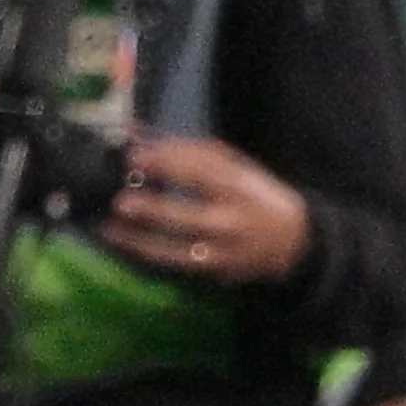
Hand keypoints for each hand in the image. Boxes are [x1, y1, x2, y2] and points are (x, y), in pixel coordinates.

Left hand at [100, 132, 310, 285]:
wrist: (295, 239)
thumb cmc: (254, 194)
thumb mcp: (233, 166)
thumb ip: (188, 150)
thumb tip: (138, 133)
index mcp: (238, 188)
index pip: (202, 174)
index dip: (168, 164)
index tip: (135, 156)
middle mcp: (231, 222)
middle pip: (191, 218)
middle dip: (156, 211)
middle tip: (122, 202)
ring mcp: (224, 251)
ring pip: (180, 250)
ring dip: (142, 241)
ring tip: (110, 229)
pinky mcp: (216, 272)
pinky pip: (178, 266)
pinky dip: (149, 257)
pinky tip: (124, 247)